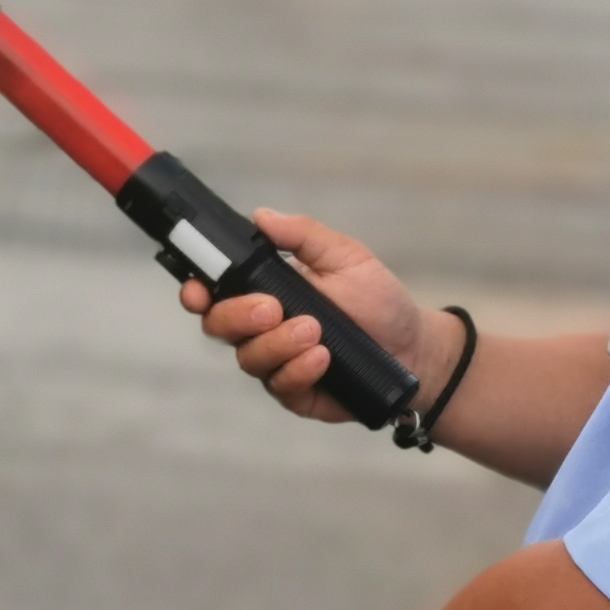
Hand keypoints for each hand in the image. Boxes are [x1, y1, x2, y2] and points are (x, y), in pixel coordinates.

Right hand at [178, 207, 443, 423]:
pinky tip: (322, 359)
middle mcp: (261, 329)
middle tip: (273, 308)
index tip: (198, 290)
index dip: (196, 291)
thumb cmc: (378, 300)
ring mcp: (275, 363)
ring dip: (277, 343)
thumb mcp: (346, 256)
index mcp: (265, 290)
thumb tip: (262, 217)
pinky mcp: (294, 392)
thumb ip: (304, 236)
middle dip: (238, 316)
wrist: (414, 348)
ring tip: (315, 332)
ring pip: (247, 358)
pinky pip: (279, 385)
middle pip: (218, 326)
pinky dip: (297, 370)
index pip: (215, 291)